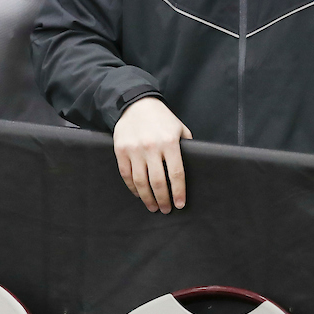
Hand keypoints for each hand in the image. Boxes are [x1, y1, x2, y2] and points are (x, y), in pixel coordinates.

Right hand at [112, 97, 191, 213]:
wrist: (135, 104)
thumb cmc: (161, 118)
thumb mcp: (179, 128)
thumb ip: (186, 147)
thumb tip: (193, 167)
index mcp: (169, 142)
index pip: (176, 174)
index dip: (178, 192)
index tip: (179, 204)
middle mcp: (151, 147)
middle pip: (157, 181)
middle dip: (163, 199)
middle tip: (165, 209)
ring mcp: (134, 149)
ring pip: (140, 181)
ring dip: (147, 198)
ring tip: (152, 206)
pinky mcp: (120, 150)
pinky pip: (126, 174)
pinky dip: (132, 187)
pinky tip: (138, 194)